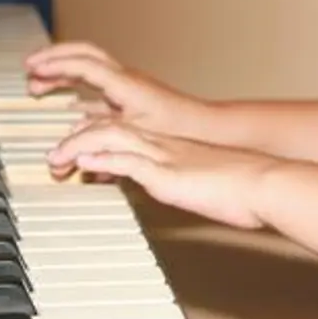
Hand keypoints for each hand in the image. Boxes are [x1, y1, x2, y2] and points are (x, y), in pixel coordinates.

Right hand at [24, 41, 209, 137]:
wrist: (204, 128)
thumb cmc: (177, 128)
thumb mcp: (133, 133)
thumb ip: (98, 137)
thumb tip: (68, 143)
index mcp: (123, 82)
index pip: (82, 64)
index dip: (54, 64)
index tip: (31, 68)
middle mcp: (124, 78)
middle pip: (83, 55)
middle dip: (54, 58)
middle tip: (30, 67)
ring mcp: (128, 86)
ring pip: (89, 69)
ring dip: (63, 74)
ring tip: (39, 86)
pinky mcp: (131, 99)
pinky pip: (98, 88)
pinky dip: (78, 92)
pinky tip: (69, 107)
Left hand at [48, 118, 278, 230]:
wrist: (264, 184)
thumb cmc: (240, 187)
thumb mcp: (200, 182)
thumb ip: (180, 182)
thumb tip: (173, 190)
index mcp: (168, 146)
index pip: (123, 132)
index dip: (93, 136)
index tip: (72, 148)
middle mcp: (162, 145)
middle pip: (109, 128)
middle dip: (75, 138)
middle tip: (52, 155)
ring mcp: (164, 156)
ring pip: (112, 138)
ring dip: (78, 147)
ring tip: (56, 158)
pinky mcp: (168, 173)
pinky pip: (130, 162)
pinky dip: (104, 160)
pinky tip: (85, 163)